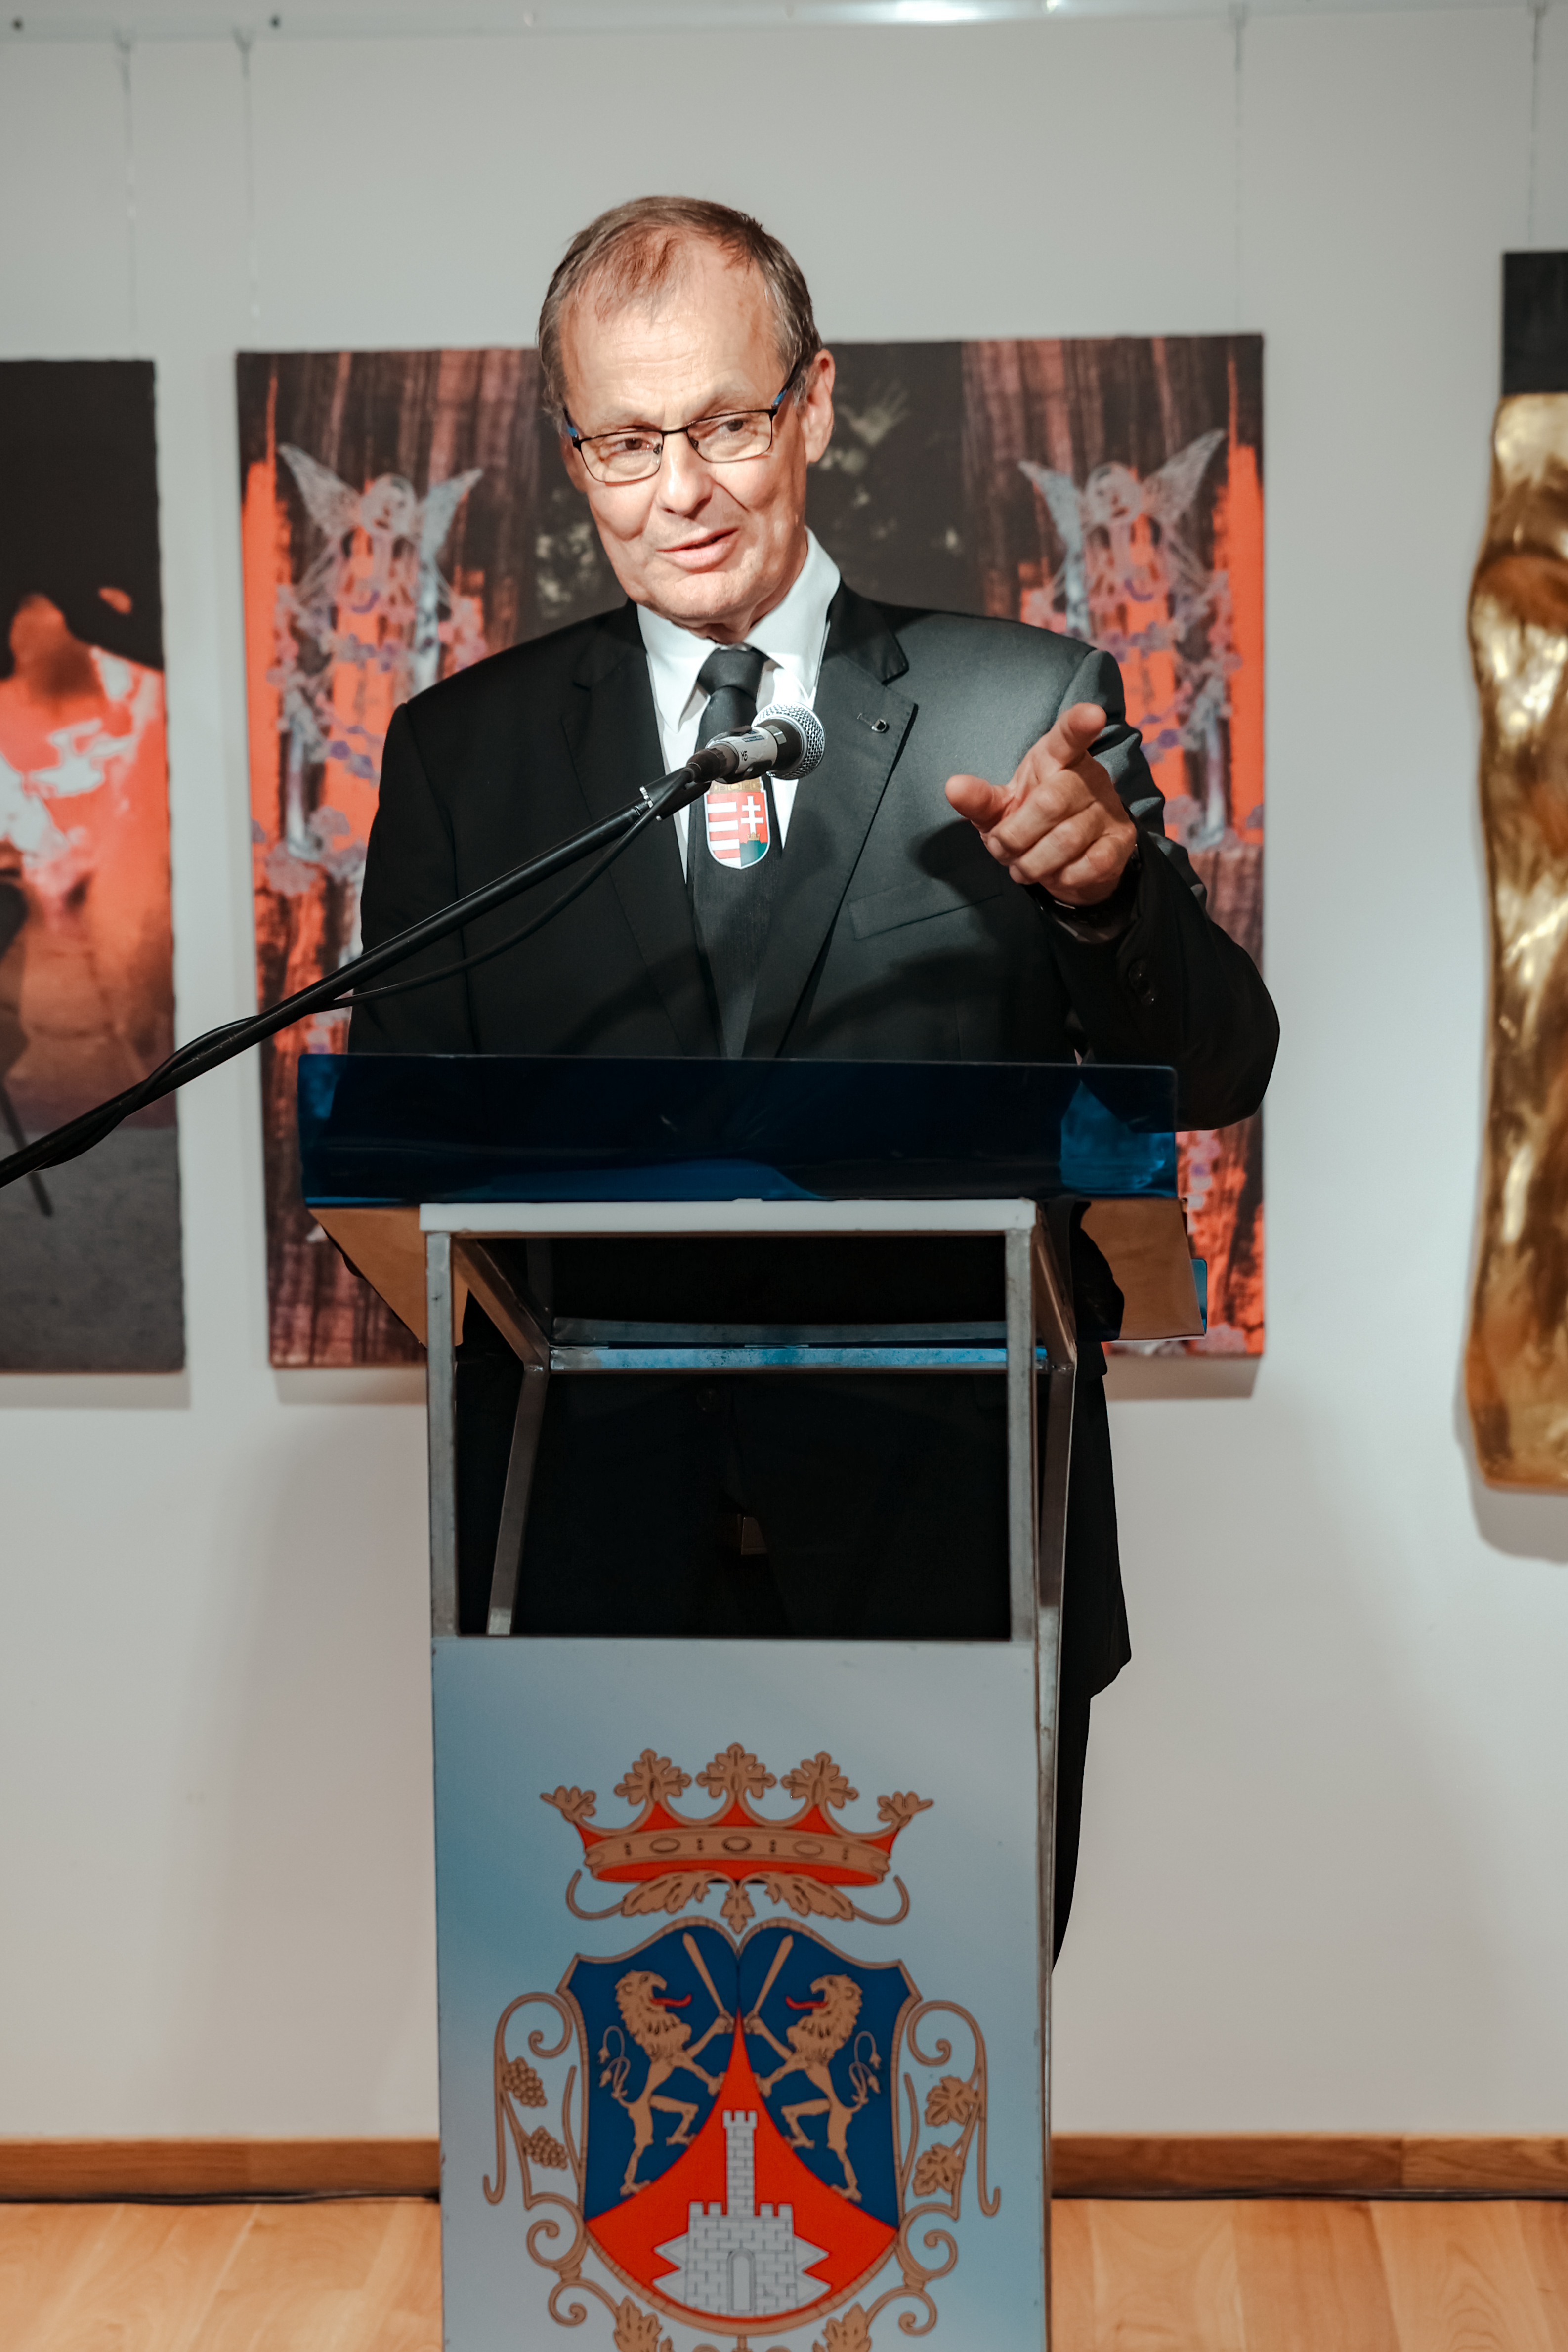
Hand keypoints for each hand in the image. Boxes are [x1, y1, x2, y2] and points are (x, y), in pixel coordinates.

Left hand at [945, 701, 1137, 906]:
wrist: (1071, 860)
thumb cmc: (1030, 823)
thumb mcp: (1001, 808)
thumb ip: (979, 799)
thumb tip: (953, 787)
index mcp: (1056, 758)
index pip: (1068, 737)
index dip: (1079, 725)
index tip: (1092, 714)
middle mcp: (1088, 777)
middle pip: (1051, 802)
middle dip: (1016, 837)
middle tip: (1002, 849)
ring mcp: (1108, 808)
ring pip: (1068, 838)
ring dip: (1033, 862)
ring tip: (1021, 867)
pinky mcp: (1121, 840)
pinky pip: (1091, 863)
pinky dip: (1063, 877)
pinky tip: (1054, 875)